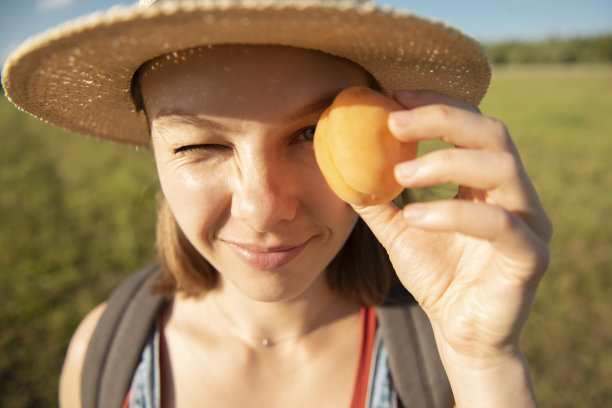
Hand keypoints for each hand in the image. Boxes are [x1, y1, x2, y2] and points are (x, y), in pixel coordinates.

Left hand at [352, 90, 551, 404]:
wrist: (459, 333)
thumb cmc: (436, 276)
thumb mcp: (399, 231)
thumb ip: (378, 200)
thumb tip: (341, 166)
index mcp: (487, 182)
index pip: (472, 125)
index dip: (436, 105)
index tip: (394, 98)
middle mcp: (515, 194)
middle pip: (492, 133)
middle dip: (442, 119)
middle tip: (395, 122)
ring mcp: (529, 223)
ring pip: (501, 168)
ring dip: (446, 162)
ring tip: (400, 174)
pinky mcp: (530, 257)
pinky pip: (499, 225)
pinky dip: (454, 213)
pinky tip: (416, 217)